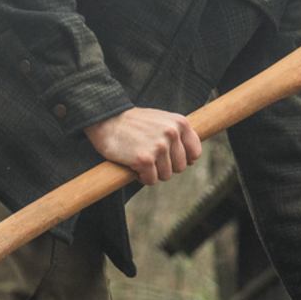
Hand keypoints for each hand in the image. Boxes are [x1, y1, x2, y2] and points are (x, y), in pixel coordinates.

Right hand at [85, 107, 201, 185]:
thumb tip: (193, 159)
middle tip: (149, 155)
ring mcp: (159, 146)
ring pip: (165, 175)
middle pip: (180, 167)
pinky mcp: (144, 159)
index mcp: (180, 123)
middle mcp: (172, 133)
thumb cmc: (133, 123)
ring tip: (140, 157)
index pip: (195, 153)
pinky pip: (151, 180)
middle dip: (165, 166)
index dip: (182, 159)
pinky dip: (142, 177)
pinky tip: (133, 164)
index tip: (168, 157)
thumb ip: (178, 135)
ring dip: (152, 172)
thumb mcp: (162, 120)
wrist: (105, 119)